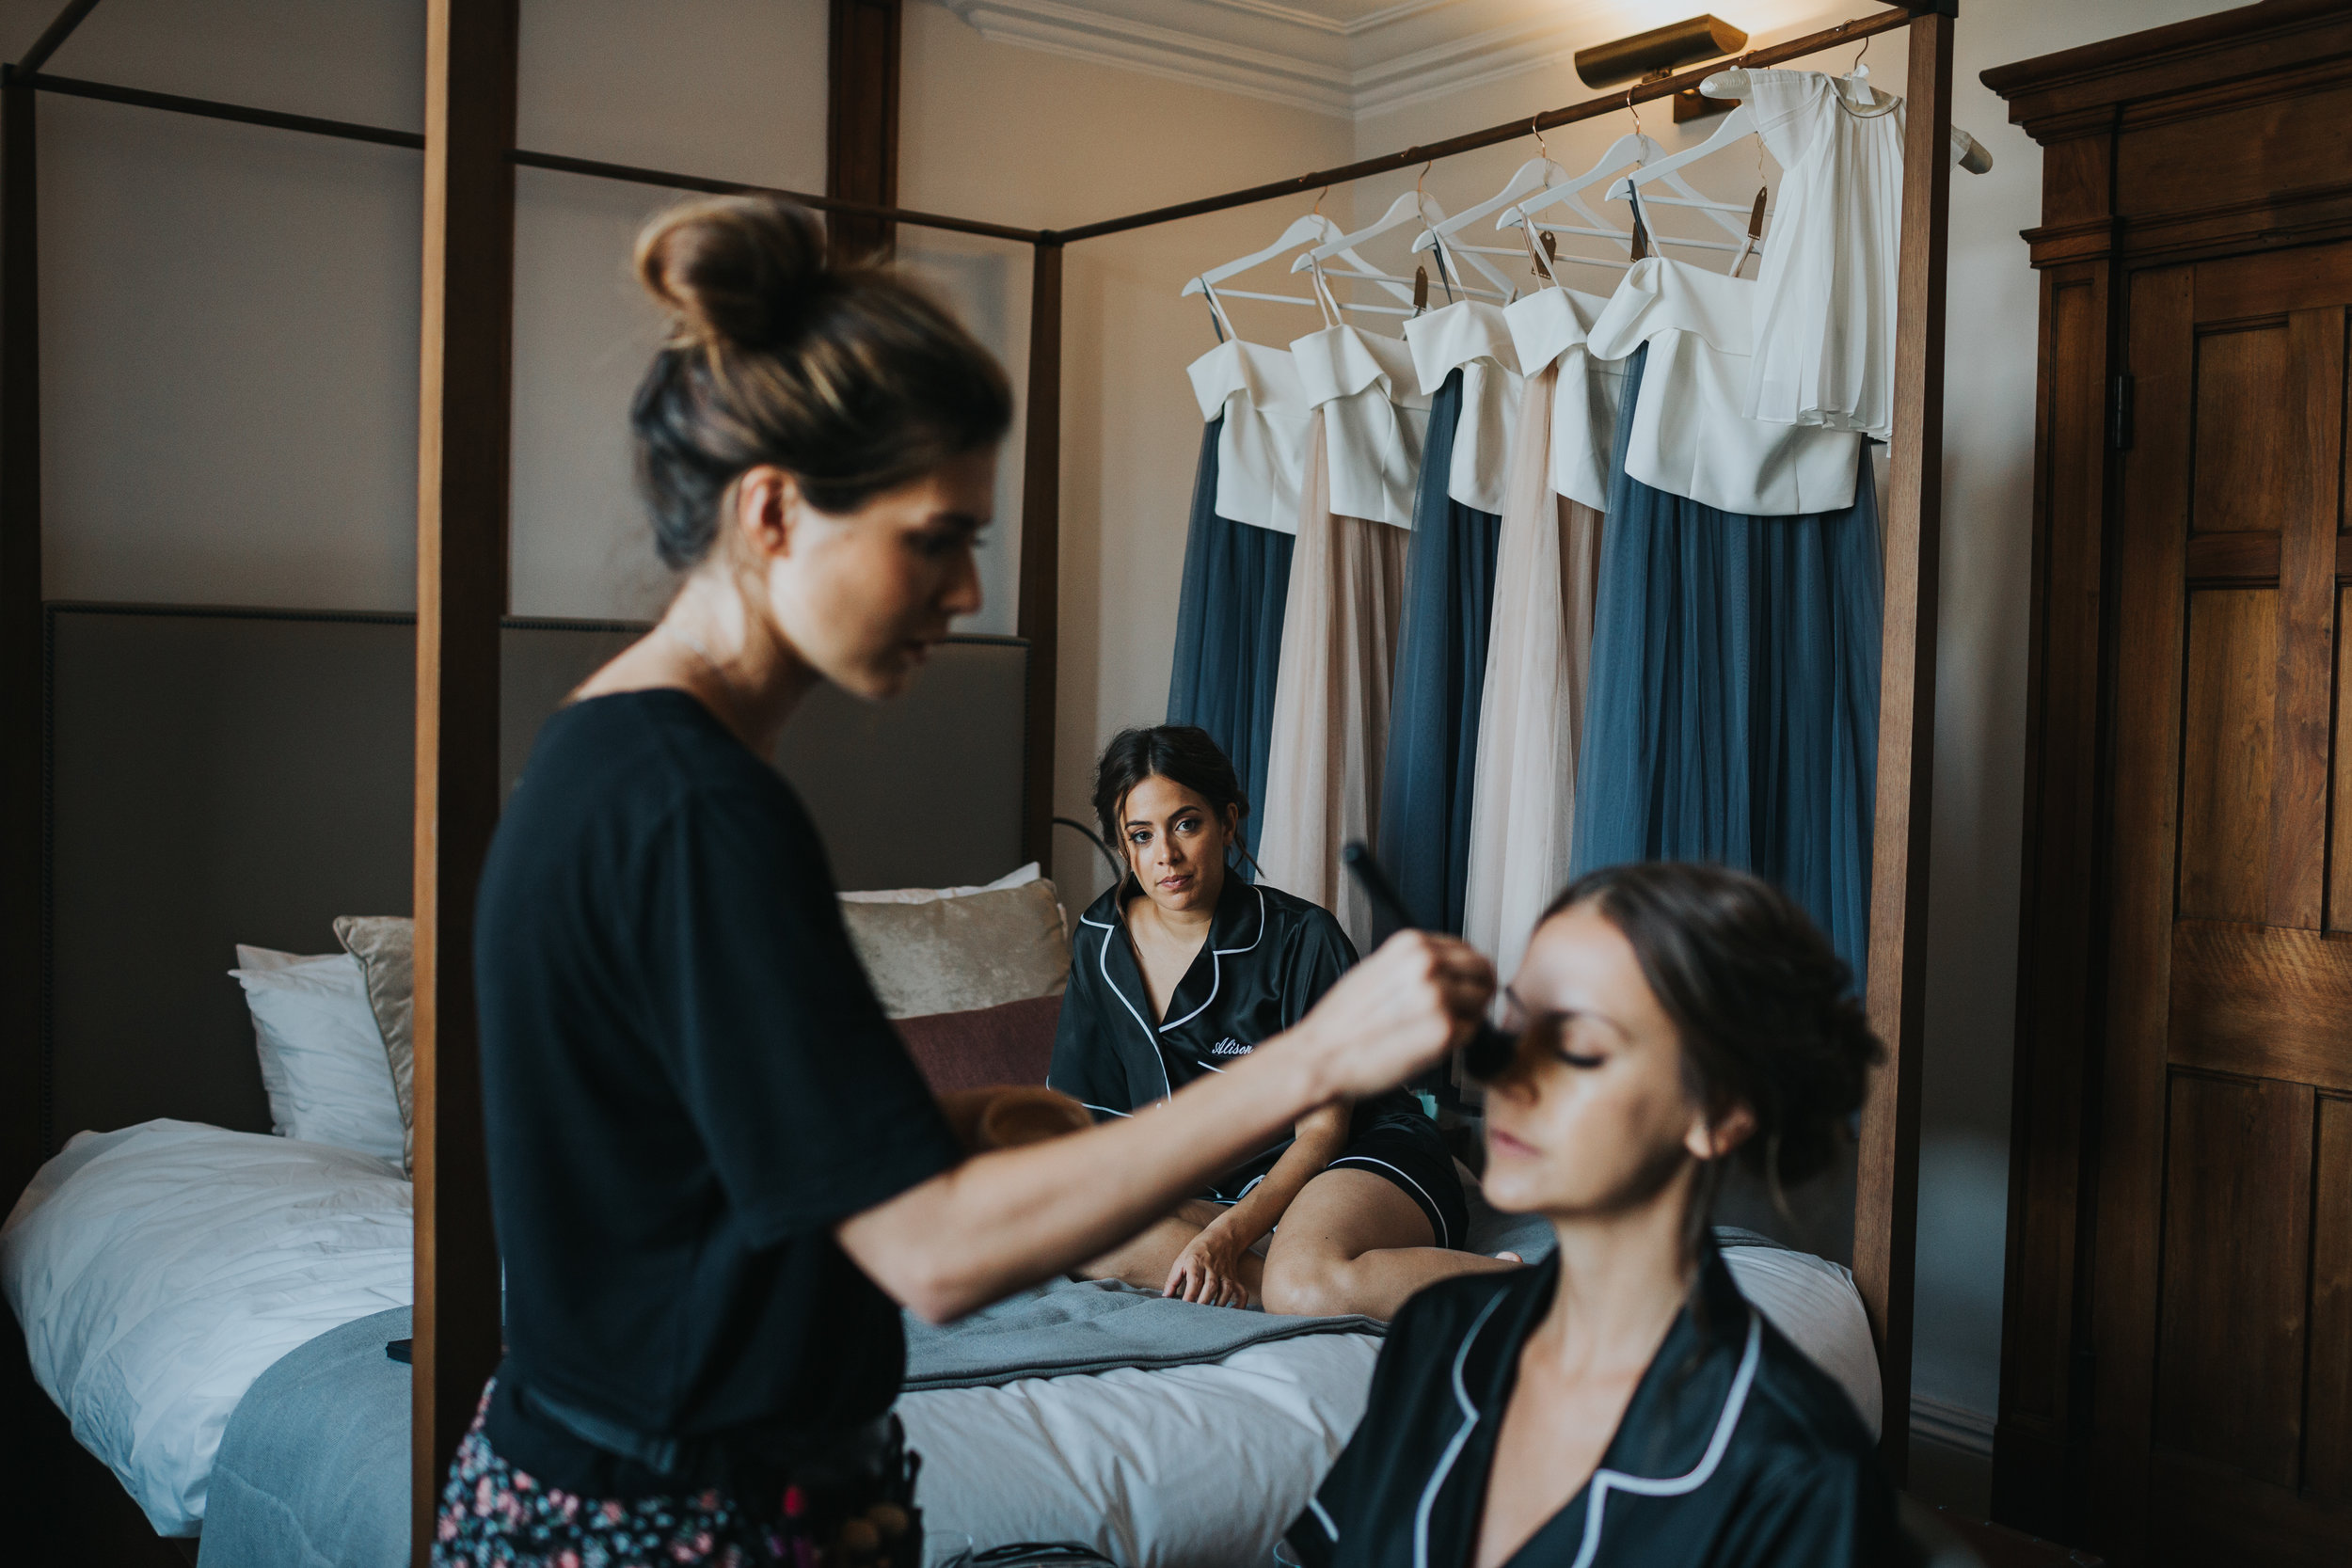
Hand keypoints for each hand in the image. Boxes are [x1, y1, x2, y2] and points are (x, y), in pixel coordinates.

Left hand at [1164, 1224, 1251, 1308]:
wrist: (1222, 1236)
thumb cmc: (1198, 1250)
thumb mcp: (1181, 1259)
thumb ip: (1173, 1279)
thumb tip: (1165, 1297)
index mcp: (1196, 1261)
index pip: (1194, 1280)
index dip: (1189, 1295)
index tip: (1183, 1308)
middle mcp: (1212, 1267)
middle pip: (1210, 1286)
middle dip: (1203, 1302)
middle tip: (1195, 1316)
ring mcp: (1225, 1273)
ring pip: (1225, 1289)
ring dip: (1219, 1305)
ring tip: (1209, 1318)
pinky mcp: (1235, 1278)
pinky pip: (1241, 1292)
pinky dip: (1240, 1304)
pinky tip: (1232, 1313)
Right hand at [1291, 931, 1494, 1098]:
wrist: (1321, 1057)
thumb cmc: (1343, 1023)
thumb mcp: (1378, 970)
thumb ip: (1416, 965)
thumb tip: (1450, 970)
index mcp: (1411, 944)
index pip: (1466, 950)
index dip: (1468, 972)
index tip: (1464, 986)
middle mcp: (1429, 964)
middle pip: (1484, 971)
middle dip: (1479, 991)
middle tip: (1465, 1010)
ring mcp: (1439, 997)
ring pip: (1482, 1003)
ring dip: (1468, 1018)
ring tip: (1435, 1030)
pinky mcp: (1445, 1032)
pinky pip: (1472, 1033)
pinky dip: (1457, 1042)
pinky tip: (1427, 1045)